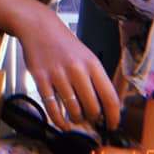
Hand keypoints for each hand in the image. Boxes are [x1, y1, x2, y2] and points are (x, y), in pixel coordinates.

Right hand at [17, 13, 120, 130]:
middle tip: (90, 118)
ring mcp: (58, 75)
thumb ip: (96, 79)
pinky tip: (62, 123)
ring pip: (73, 110)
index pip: (109, 97)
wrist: (39, 28)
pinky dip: (59, 121)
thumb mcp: (86, 57)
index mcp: (92, 64)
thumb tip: (105, 107)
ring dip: (76, 119)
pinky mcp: (41, 79)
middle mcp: (77, 70)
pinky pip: (52, 107)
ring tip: (76, 116)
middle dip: (93, 118)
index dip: (113, 116)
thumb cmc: (64, 45)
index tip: (112, 125)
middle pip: (92, 107)